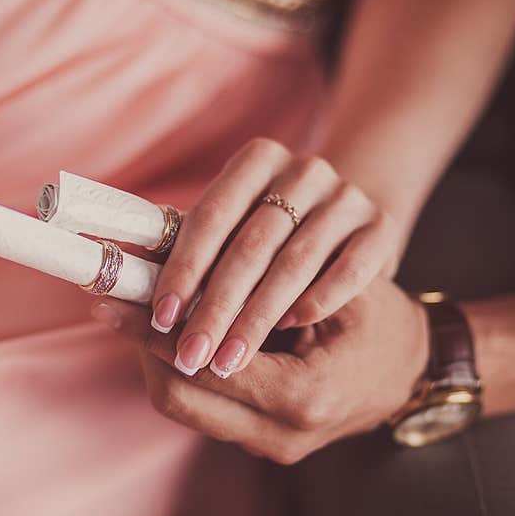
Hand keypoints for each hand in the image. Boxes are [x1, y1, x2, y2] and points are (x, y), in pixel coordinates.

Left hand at [92, 278, 427, 463]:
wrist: (415, 372)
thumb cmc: (379, 319)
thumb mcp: (331, 286)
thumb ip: (266, 275)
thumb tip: (185, 239)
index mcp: (306, 395)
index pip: (206, 364)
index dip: (156, 330)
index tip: (117, 296)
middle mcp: (285, 434)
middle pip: (181, 398)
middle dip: (143, 346)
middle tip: (115, 304)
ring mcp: (276, 447)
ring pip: (186, 408)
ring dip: (155, 359)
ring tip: (134, 316)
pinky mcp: (268, 444)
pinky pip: (206, 411)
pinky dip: (180, 374)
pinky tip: (166, 342)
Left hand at [149, 137, 399, 378]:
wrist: (355, 232)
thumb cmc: (276, 240)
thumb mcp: (238, 231)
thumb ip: (196, 245)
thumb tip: (130, 275)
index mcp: (259, 158)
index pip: (213, 214)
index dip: (184, 268)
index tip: (161, 315)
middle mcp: (308, 169)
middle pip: (251, 244)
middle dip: (215, 307)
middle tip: (190, 353)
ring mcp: (350, 197)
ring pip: (297, 261)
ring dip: (257, 316)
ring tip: (227, 358)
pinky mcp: (383, 227)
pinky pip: (351, 268)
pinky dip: (319, 298)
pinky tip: (291, 328)